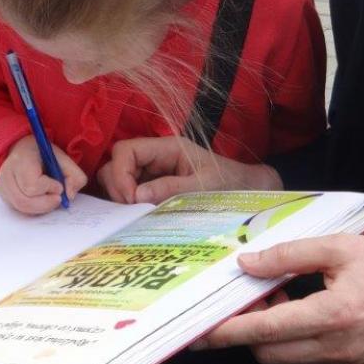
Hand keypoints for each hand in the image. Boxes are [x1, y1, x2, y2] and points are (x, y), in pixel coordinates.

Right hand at [0, 134, 86, 214]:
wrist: (20, 149)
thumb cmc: (41, 154)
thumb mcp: (62, 158)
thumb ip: (74, 175)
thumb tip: (70, 196)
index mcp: (21, 160)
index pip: (32, 185)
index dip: (48, 189)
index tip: (58, 185)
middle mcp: (7, 174)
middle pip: (24, 201)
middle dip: (46, 204)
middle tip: (58, 199)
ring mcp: (2, 186)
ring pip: (21, 207)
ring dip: (41, 208)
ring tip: (51, 199)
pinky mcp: (4, 195)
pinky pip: (19, 209)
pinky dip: (34, 208)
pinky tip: (41, 200)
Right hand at [97, 136, 282, 204]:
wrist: (246, 189)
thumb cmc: (229, 183)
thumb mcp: (203, 186)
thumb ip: (170, 188)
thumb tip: (136, 195)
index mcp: (168, 148)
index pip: (126, 150)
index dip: (120, 172)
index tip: (129, 199)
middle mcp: (156, 156)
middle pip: (116, 162)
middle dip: (117, 185)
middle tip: (130, 210)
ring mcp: (153, 171)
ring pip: (118, 176)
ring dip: (119, 195)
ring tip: (133, 213)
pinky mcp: (153, 186)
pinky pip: (129, 190)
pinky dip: (126, 202)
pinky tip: (136, 215)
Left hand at [193, 235, 363, 363]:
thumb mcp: (340, 247)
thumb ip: (290, 254)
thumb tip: (247, 263)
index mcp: (333, 315)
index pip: (264, 330)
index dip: (226, 333)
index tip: (198, 333)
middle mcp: (337, 349)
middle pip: (268, 353)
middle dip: (248, 330)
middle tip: (254, 295)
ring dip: (270, 339)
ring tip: (281, 301)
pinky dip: (292, 348)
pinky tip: (301, 318)